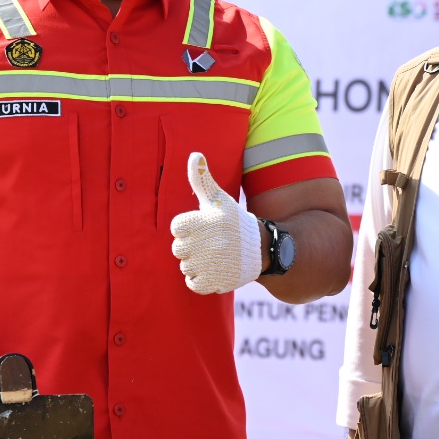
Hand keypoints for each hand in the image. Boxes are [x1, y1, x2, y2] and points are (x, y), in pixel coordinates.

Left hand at [170, 152, 263, 294]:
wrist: (261, 249)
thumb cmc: (234, 222)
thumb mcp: (219, 199)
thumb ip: (201, 179)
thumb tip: (194, 154)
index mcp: (205, 221)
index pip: (176, 228)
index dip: (187, 228)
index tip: (203, 227)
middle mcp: (207, 243)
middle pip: (178, 249)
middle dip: (192, 247)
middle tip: (210, 243)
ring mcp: (211, 264)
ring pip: (185, 267)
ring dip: (197, 264)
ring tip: (214, 256)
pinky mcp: (215, 282)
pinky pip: (193, 283)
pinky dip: (200, 279)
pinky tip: (213, 269)